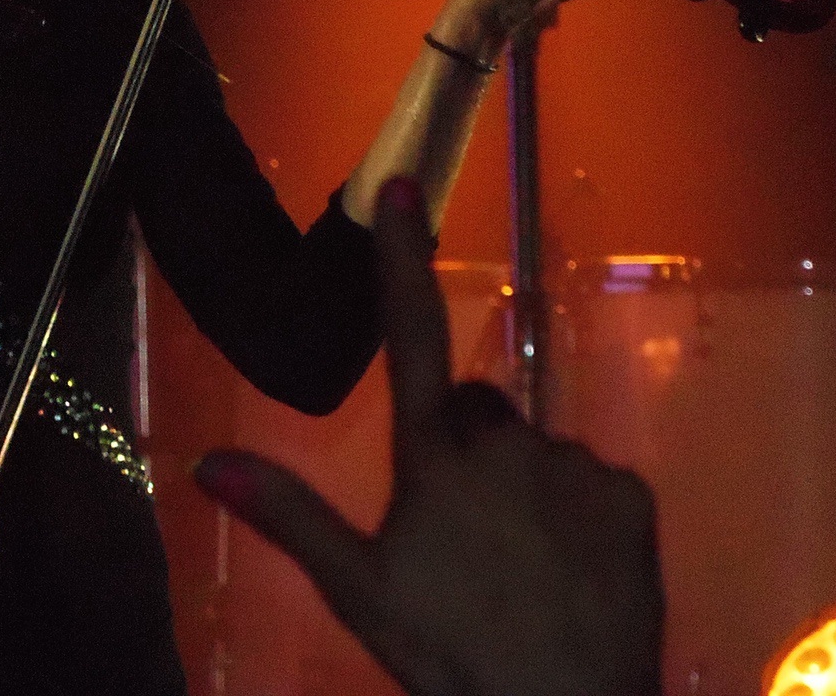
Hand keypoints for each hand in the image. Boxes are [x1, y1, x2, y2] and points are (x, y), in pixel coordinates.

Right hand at [194, 178, 663, 695]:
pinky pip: (594, 481)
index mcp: (432, 458)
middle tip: (462, 532)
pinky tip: (570, 571)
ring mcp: (573, 465)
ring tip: (520, 568)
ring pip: (535, 451)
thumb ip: (288, 514)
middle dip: (467, 448)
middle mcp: (504, 442)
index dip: (401, 258)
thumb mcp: (359, 589)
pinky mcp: (630, 496)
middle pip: (476, 412)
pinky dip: (580, 513)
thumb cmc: (449, 652)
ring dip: (524, 487)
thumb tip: (205, 463)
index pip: (412, 335)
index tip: (402, 186)